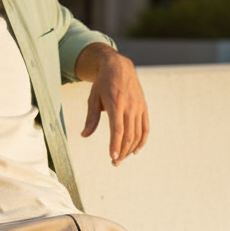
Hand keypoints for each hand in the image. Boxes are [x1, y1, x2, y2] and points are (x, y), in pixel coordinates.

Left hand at [75, 43, 148, 164]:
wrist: (120, 67)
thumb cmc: (103, 83)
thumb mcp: (93, 98)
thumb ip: (91, 118)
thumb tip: (84, 135)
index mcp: (115, 103)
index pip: (117, 129)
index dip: (116, 145)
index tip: (113, 157)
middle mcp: (129, 106)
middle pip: (128, 135)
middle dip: (122, 152)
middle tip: (114, 163)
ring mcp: (138, 107)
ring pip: (137, 134)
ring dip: (130, 149)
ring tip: (122, 158)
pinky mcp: (143, 108)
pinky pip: (145, 128)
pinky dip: (142, 141)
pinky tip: (135, 151)